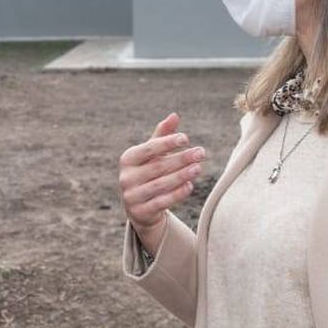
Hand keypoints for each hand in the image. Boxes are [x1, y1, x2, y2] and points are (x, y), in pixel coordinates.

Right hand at [119, 113, 204, 253]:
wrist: (140, 208)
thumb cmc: (149, 173)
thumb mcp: (153, 155)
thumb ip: (162, 136)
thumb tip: (174, 115)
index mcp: (128, 159)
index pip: (149, 148)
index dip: (167, 143)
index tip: (186, 139)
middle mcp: (126, 177)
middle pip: (158, 166)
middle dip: (181, 158)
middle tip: (201, 153)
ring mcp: (132, 196)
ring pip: (161, 184)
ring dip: (181, 175)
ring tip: (198, 168)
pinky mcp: (140, 212)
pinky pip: (162, 202)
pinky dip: (177, 194)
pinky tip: (190, 186)